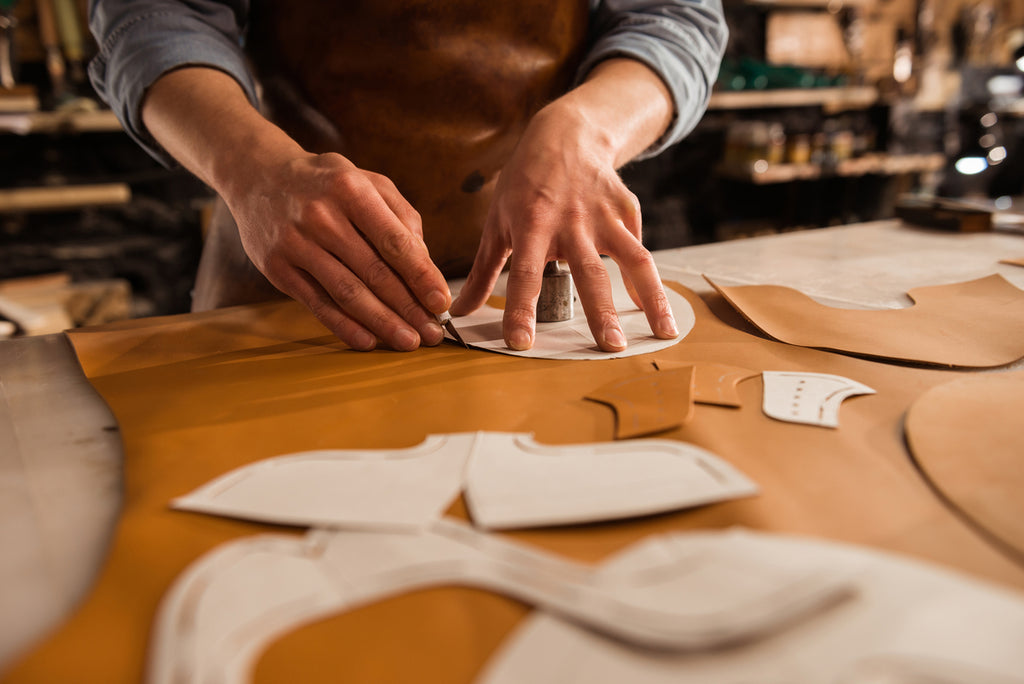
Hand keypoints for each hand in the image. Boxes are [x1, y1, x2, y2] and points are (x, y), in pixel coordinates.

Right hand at [224, 152, 450, 350]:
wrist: (257, 175)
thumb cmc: (326, 182)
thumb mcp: (367, 180)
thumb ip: (401, 216)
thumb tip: (425, 263)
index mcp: (351, 191)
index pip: (395, 242)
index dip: (421, 276)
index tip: (441, 302)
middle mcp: (322, 216)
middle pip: (374, 273)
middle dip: (408, 307)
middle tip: (432, 333)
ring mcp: (296, 243)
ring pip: (347, 293)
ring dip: (382, 322)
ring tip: (408, 341)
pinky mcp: (277, 267)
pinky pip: (317, 303)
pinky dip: (344, 326)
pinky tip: (368, 341)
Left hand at [450, 101, 677, 351]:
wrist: (565, 136)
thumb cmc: (524, 184)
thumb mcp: (496, 223)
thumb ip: (483, 272)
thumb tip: (458, 312)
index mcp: (531, 226)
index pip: (524, 276)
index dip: (521, 310)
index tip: (521, 342)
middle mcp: (572, 222)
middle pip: (589, 273)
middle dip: (601, 313)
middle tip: (611, 348)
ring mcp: (605, 215)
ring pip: (633, 260)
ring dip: (651, 297)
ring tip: (662, 332)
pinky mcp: (627, 209)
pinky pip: (639, 246)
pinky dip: (649, 278)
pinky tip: (654, 306)